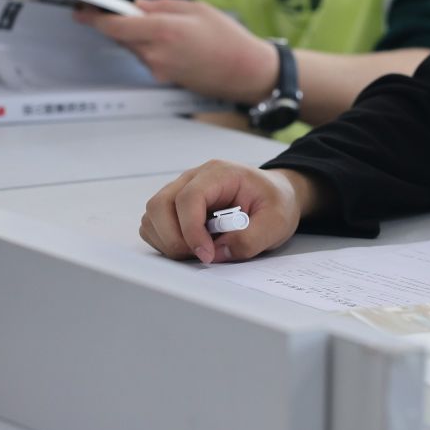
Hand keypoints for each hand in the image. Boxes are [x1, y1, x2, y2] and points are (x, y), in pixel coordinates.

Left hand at [75, 0, 278, 101]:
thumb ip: (162, 6)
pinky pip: (148, 59)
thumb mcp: (197, 9)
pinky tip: (169, 41)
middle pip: (123, 38)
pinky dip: (150, 47)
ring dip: (138, 36)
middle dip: (120, 24)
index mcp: (164, 31)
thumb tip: (138, 6)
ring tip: (161, 26)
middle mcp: (157, 54)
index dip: (95, 19)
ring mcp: (160, 69)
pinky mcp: (165, 78)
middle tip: (124, 12)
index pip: (117, 26)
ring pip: (135, 48)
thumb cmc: (228, 38)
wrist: (246, 71)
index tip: (81, 12)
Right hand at [139, 160, 314, 263]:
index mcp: (219, 174)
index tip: (207, 255)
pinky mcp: (175, 207)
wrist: (275, 196)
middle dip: (174, 239)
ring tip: (199, 251)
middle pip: (159, 205)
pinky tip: (192, 247)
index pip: (188, 198)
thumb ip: (251, 238)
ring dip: (168, 241)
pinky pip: (154, 225)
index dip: (191, 230)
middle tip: (201, 256)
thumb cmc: (275, 203)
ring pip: (152, 216)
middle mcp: (193, 178)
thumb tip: (218, 252)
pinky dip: (165, 242)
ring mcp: (180, 191)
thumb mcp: (277, 222)